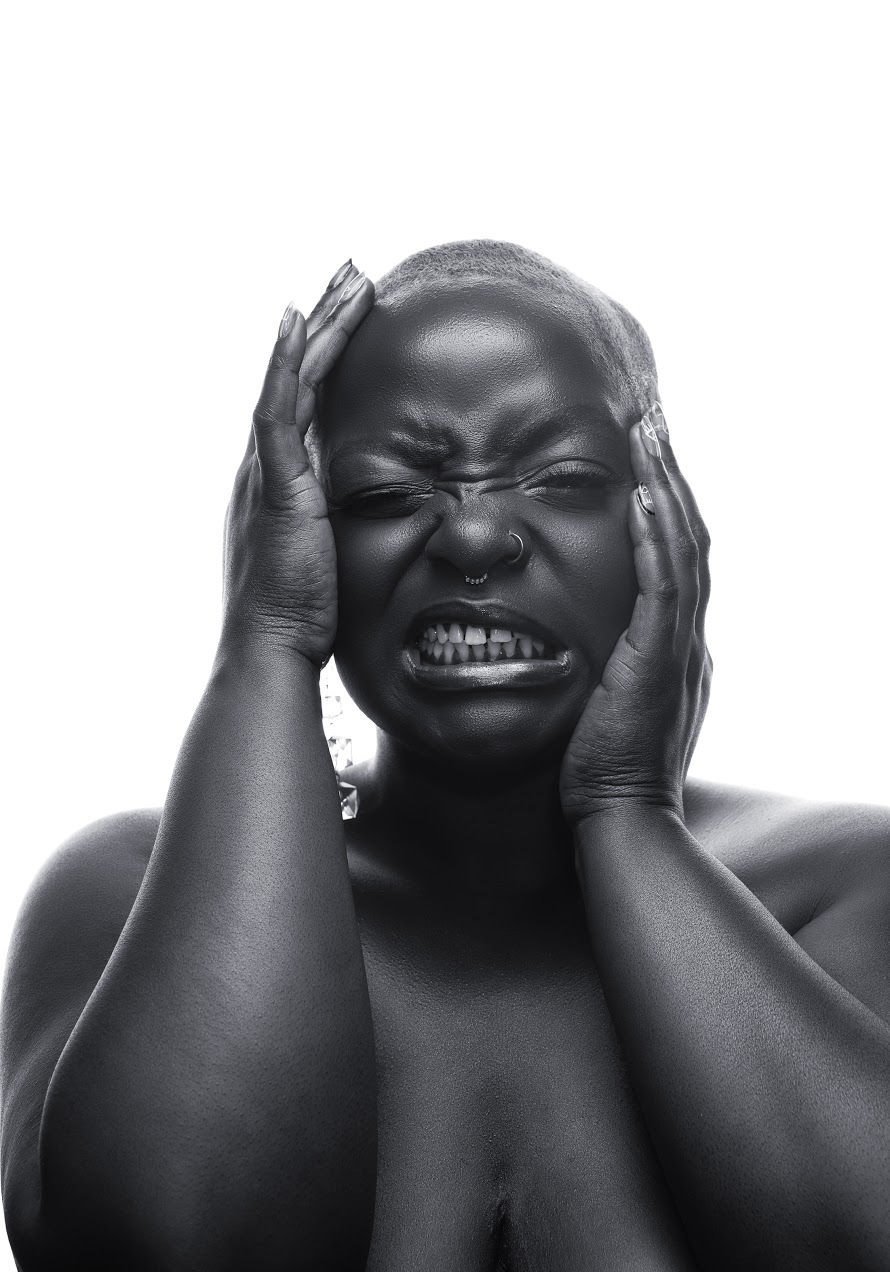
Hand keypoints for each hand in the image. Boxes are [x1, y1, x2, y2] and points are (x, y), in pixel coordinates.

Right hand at [221, 262, 373, 664]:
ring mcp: (264, 472)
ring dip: (319, 325)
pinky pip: (275, 411)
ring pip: (292, 379)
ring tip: (348, 278)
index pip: (307, 399)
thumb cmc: (307, 616)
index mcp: (282, 479)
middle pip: (298, 375)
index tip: (352, 316)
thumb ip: (350, 525)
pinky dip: (282, 364)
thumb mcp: (334, 556)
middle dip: (326, 323)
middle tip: (353, 274)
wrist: (272, 649)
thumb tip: (390, 513)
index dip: (328, 355)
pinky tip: (294, 320)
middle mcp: (266, 465)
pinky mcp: (272, 486)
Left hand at [559, 405, 712, 823]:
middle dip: (669, 479)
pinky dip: (656, 536)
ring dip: (665, 488)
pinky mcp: (662, 660)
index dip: (662, 509)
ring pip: (683, 549)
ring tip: (647, 434)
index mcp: (674, 649)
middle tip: (650, 424)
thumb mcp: (603, 712)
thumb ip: (604, 673)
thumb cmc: (597, 777)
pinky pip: (665, 585)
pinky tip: (641, 494)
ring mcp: (681, 649)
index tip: (641, 463)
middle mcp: (687, 641)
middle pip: (687, 540)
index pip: (674, 561)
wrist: (622, 823)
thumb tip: (581, 650)